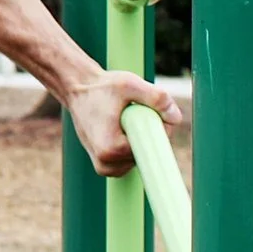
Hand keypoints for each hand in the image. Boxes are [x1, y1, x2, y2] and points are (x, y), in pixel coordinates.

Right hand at [62, 68, 181, 176]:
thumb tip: (175, 117)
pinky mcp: (103, 166)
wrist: (76, 88)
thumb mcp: (129, 84)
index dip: (157, 132)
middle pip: (146, 155)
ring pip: (139, 159)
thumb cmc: (101, 86)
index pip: (152, 150)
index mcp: (111, 149)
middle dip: (148, 134)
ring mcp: (104, 167)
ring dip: (139, 140)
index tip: (148, 117)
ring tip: (123, 120)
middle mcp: (106, 163)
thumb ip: (157, 97)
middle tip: (133, 112)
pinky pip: (130, 162)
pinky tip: (120, 131)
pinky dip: (131, 147)